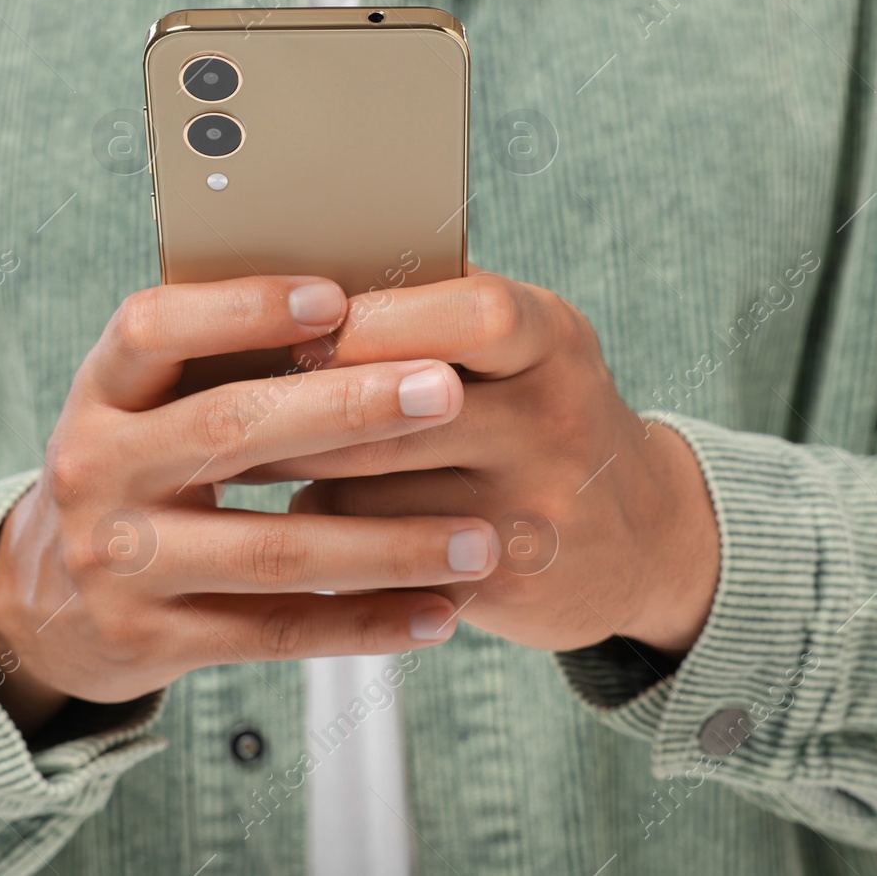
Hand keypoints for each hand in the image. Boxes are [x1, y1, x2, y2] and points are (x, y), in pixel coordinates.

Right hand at [0, 276, 502, 733]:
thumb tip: (363, 305)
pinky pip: (277, 632)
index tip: (336, 297)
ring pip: (272, 550)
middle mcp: (95, 470)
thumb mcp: (145, 410)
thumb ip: (220, 365)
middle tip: (448, 394)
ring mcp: (118, 562)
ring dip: (388, 544)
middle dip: (349, 409)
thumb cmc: (139, 472)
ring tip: (478, 538)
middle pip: (230, 431)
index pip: (154, 329)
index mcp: (100, 392)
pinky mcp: (151, 639)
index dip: (242, 309)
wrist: (49, 603)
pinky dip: (365, 623)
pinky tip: (439, 611)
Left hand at [236, 266, 720, 659]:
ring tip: (259, 463)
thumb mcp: (529, 350)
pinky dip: (332, 539)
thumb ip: (438, 316)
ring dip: (301, 477)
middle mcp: (555, 421)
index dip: (375, 320)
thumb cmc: (547, 420)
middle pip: (400, 409)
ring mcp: (535, 508)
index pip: (470, 313)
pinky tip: (316, 525)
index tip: (304, 329)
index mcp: (554, 340)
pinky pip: (380, 560)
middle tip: (232, 404)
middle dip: (303, 408)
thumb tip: (300, 295)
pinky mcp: (505, 582)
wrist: (644, 542)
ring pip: (372, 490)